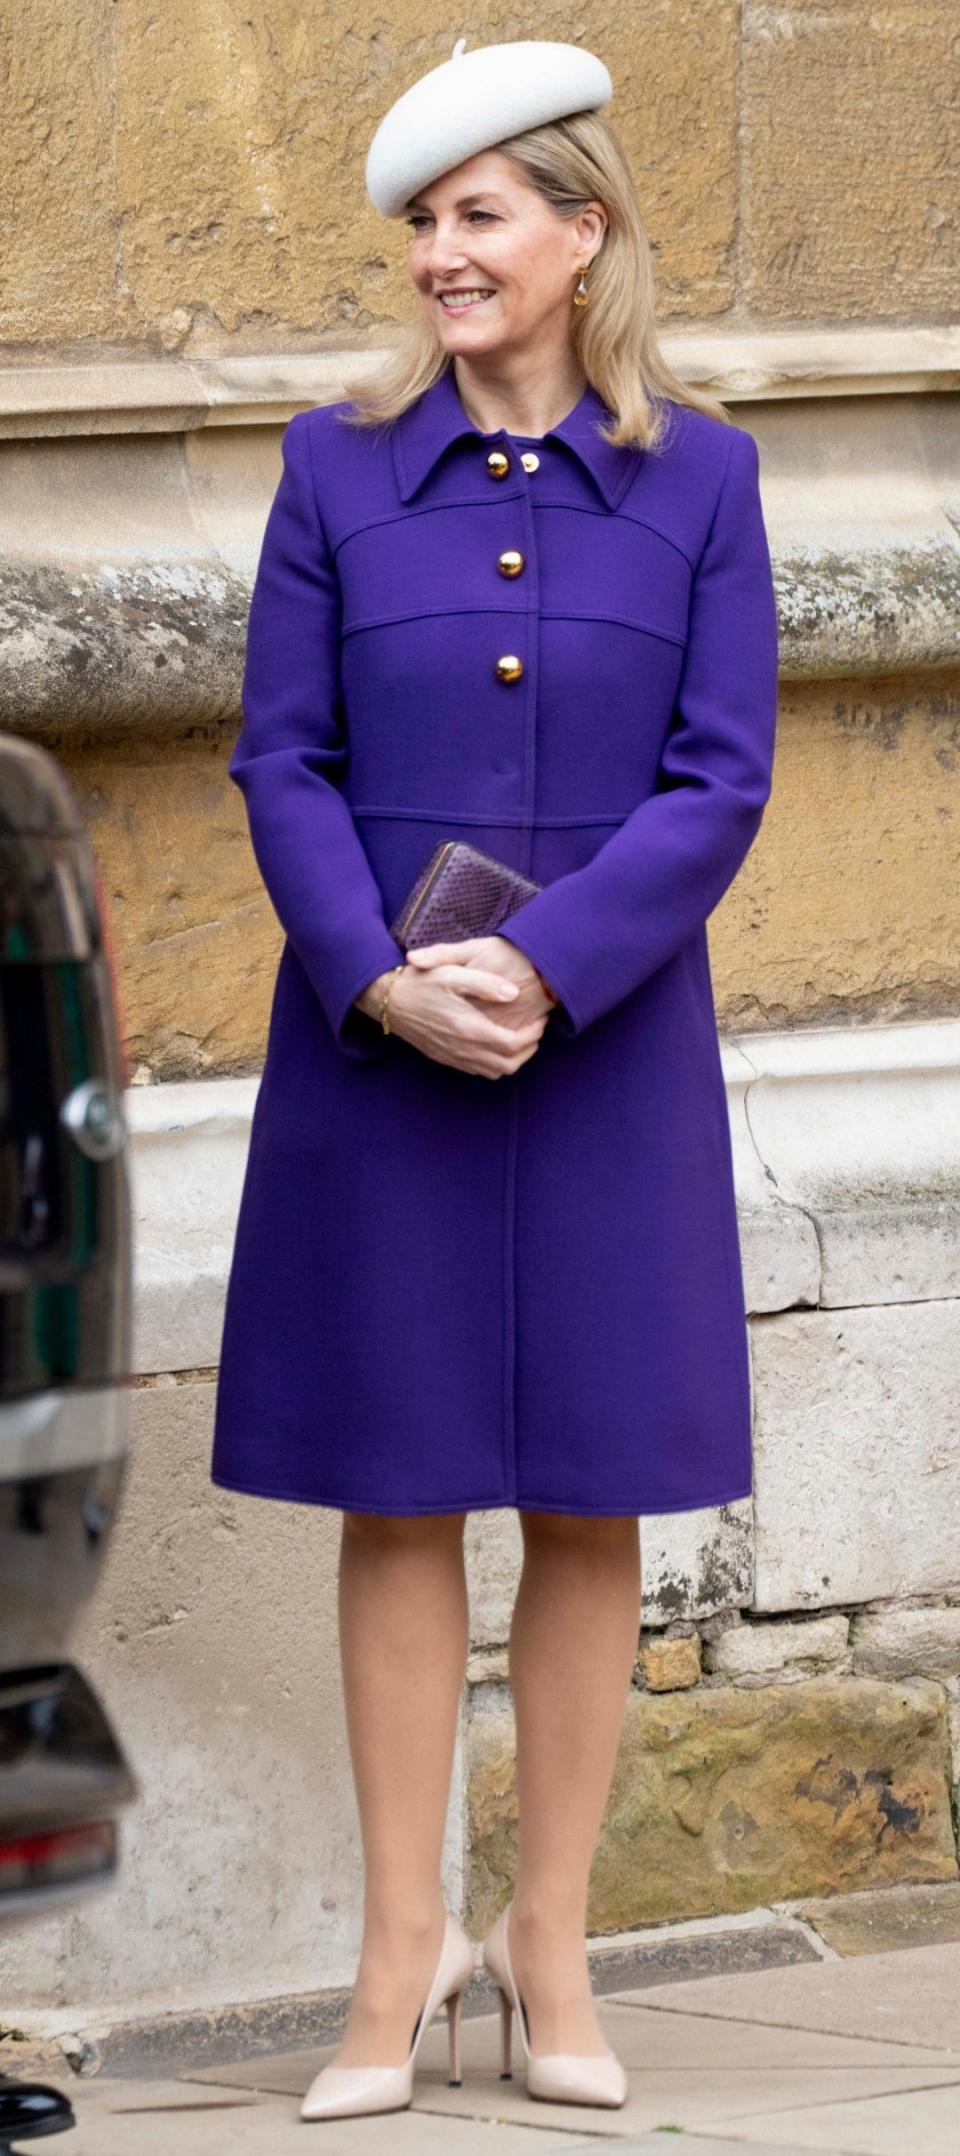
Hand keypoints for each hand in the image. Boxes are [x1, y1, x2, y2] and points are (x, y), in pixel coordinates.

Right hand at [355, 947, 547, 1077]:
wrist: (387, 1000)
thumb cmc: (421, 981)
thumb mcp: (453, 972)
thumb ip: (486, 983)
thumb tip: (513, 994)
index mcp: (469, 1027)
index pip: (513, 1044)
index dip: (533, 1034)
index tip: (539, 1020)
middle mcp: (462, 1048)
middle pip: (509, 1064)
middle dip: (529, 1049)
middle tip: (535, 1030)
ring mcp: (452, 1057)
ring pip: (494, 1071)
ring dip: (513, 1058)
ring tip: (520, 1037)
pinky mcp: (444, 1058)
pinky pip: (478, 1071)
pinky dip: (494, 1062)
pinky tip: (495, 1043)